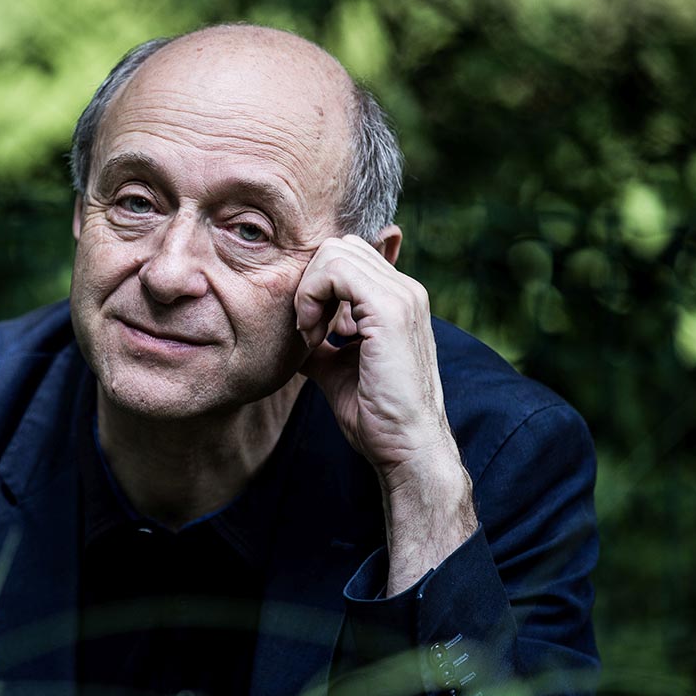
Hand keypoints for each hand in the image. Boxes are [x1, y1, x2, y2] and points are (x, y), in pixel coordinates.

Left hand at [295, 233, 475, 591]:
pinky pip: (335, 270)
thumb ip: (321, 342)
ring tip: (311, 334)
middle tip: (306, 331)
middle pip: (339, 247)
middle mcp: (405, 290)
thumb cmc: (375, 415)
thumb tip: (290, 334)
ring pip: (334, 252)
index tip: (310, 330)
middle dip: (310, 283)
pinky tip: (314, 335)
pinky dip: (311, 296)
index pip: (346, 257)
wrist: (404, 447)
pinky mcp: (390, 309)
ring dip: (309, 290)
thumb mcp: (337, 368)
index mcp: (397, 299)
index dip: (317, 286)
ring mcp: (402, 295)